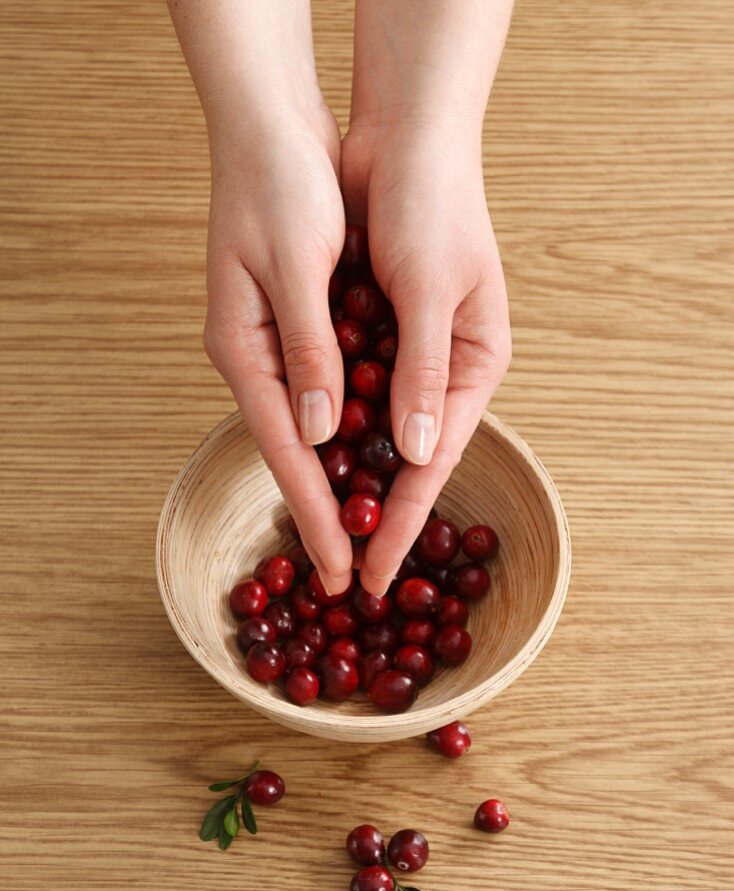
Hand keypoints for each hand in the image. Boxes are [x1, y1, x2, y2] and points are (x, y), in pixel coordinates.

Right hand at [203, 106, 352, 594]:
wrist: (271, 124)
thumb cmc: (281, 183)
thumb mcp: (298, 263)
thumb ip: (310, 351)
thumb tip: (322, 432)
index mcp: (245, 350)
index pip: (288, 452)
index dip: (316, 515)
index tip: (340, 569)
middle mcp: (256, 358)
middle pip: (298, 454)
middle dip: (327, 516)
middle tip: (352, 575)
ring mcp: (275, 345)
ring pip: (313, 431)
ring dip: (342, 482)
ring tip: (370, 534)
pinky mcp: (300, 328)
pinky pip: (326, 395)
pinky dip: (352, 431)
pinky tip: (377, 457)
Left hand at [341, 122, 511, 594]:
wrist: (403, 136)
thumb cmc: (432, 205)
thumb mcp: (430, 290)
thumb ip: (423, 372)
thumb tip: (417, 454)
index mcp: (475, 366)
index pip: (432, 462)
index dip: (402, 522)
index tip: (375, 575)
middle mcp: (442, 369)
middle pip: (402, 459)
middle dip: (371, 511)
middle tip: (340, 568)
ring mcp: (405, 354)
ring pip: (371, 432)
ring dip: (345, 474)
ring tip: (318, 528)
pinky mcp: (372, 334)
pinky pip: (348, 393)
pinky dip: (328, 423)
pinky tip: (302, 456)